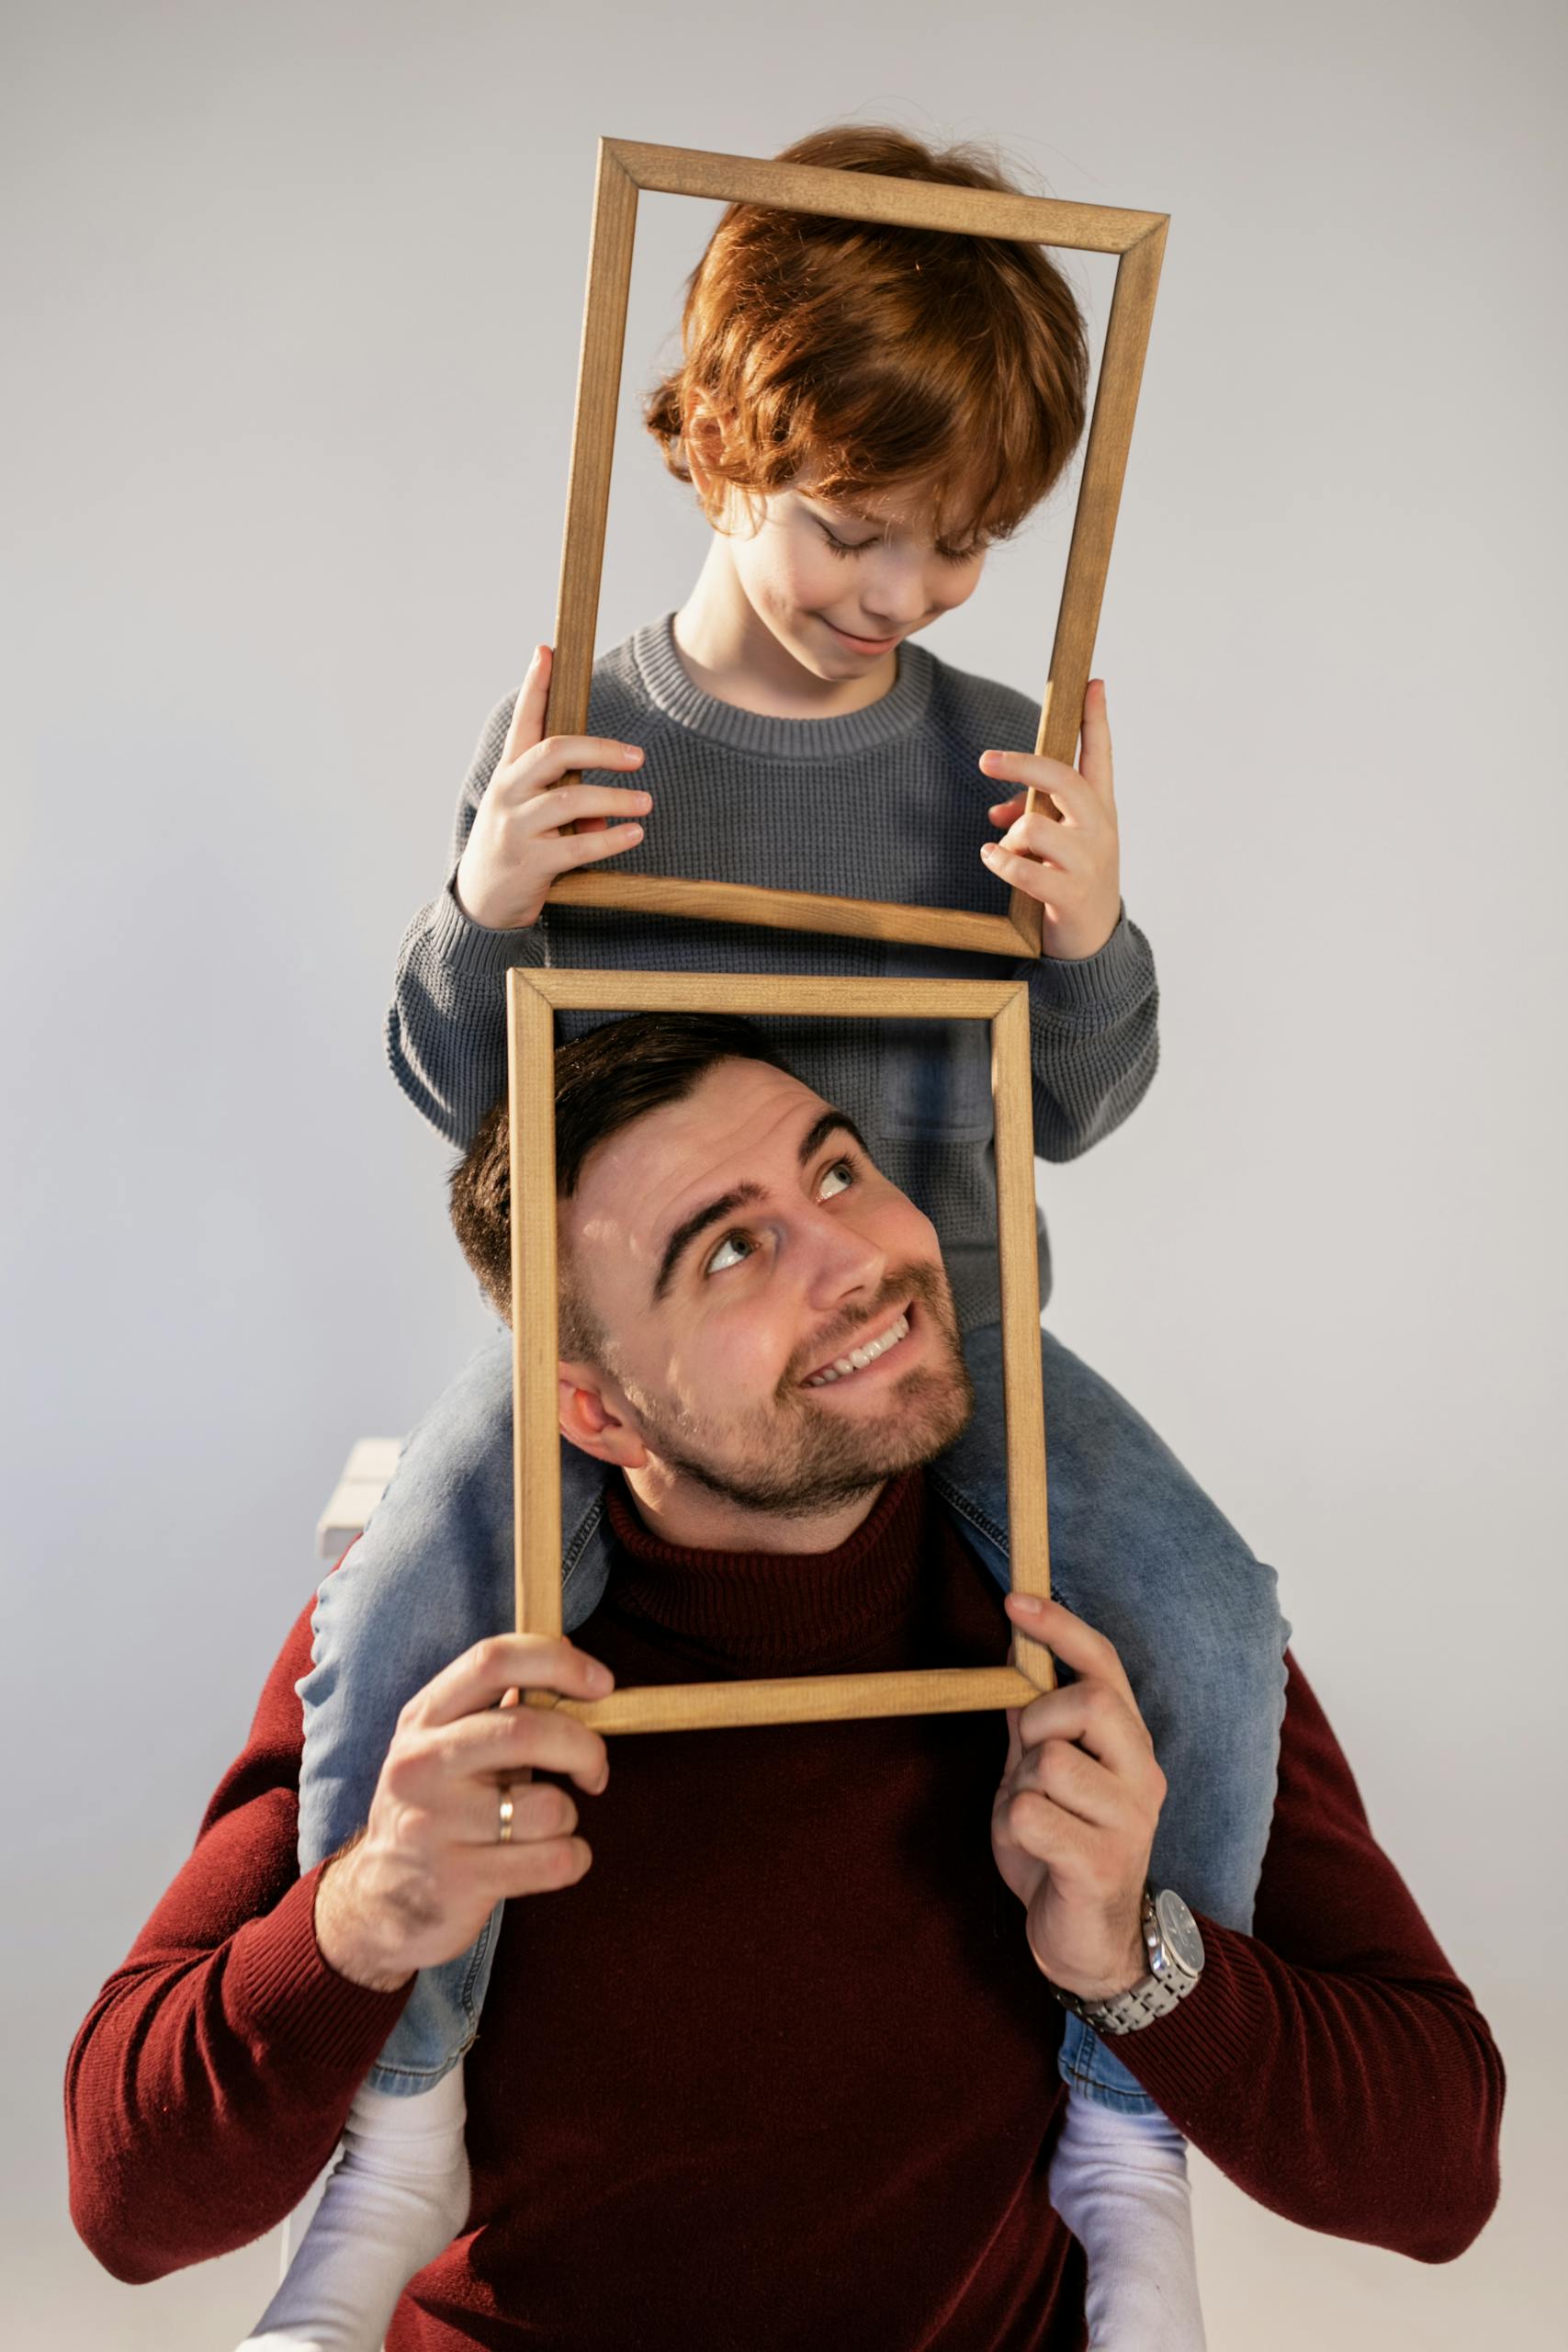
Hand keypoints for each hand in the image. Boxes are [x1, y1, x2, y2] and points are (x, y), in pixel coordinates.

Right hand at [314, 1633, 613, 1991]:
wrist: (377, 1905)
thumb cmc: (436, 1811)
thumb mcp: (449, 1748)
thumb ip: (502, 1704)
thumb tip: (566, 1648)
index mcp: (424, 1718)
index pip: (493, 1661)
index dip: (559, 1663)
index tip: (602, 1684)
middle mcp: (421, 1764)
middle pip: (527, 1731)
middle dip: (584, 1748)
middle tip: (594, 1769)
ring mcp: (433, 1824)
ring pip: (548, 1806)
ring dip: (567, 1817)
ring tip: (545, 1827)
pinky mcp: (457, 1881)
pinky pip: (553, 1861)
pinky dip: (572, 1858)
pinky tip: (551, 1859)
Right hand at [453, 643, 650, 928]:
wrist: (481, 900)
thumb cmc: (514, 846)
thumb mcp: (530, 813)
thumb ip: (564, 798)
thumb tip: (610, 811)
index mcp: (509, 773)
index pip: (524, 721)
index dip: (535, 685)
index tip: (546, 651)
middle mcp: (508, 793)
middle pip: (553, 752)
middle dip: (598, 749)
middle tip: (637, 756)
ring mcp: (517, 828)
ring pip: (569, 800)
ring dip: (614, 799)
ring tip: (645, 802)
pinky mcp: (531, 863)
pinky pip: (578, 847)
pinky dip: (611, 840)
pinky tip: (634, 833)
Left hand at [977, 677, 1120, 959]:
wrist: (1093, 941)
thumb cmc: (1073, 878)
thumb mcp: (1061, 842)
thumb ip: (1034, 815)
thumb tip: (998, 811)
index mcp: (1101, 808)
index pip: (1100, 755)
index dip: (1097, 719)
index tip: (1093, 683)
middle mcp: (1100, 828)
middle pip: (1062, 779)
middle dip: (1022, 765)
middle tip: (986, 760)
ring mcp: (1088, 861)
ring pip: (1034, 827)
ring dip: (1010, 838)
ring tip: (1006, 852)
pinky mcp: (1070, 894)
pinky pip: (1024, 869)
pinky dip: (1000, 862)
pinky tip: (992, 859)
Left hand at [991, 1593, 1165, 2001]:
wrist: (1093, 1945)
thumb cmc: (1064, 1849)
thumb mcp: (1042, 1776)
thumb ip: (1034, 1720)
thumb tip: (1014, 1647)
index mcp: (1129, 1745)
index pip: (1105, 1666)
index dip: (1062, 1627)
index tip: (1017, 1600)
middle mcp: (1141, 1775)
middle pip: (1086, 1702)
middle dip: (1038, 1721)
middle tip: (1029, 1762)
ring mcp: (1128, 1821)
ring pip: (1048, 1762)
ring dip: (1019, 1790)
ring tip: (1033, 1822)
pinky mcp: (1101, 1863)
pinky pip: (1032, 1814)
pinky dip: (1013, 1829)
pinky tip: (1034, 1852)